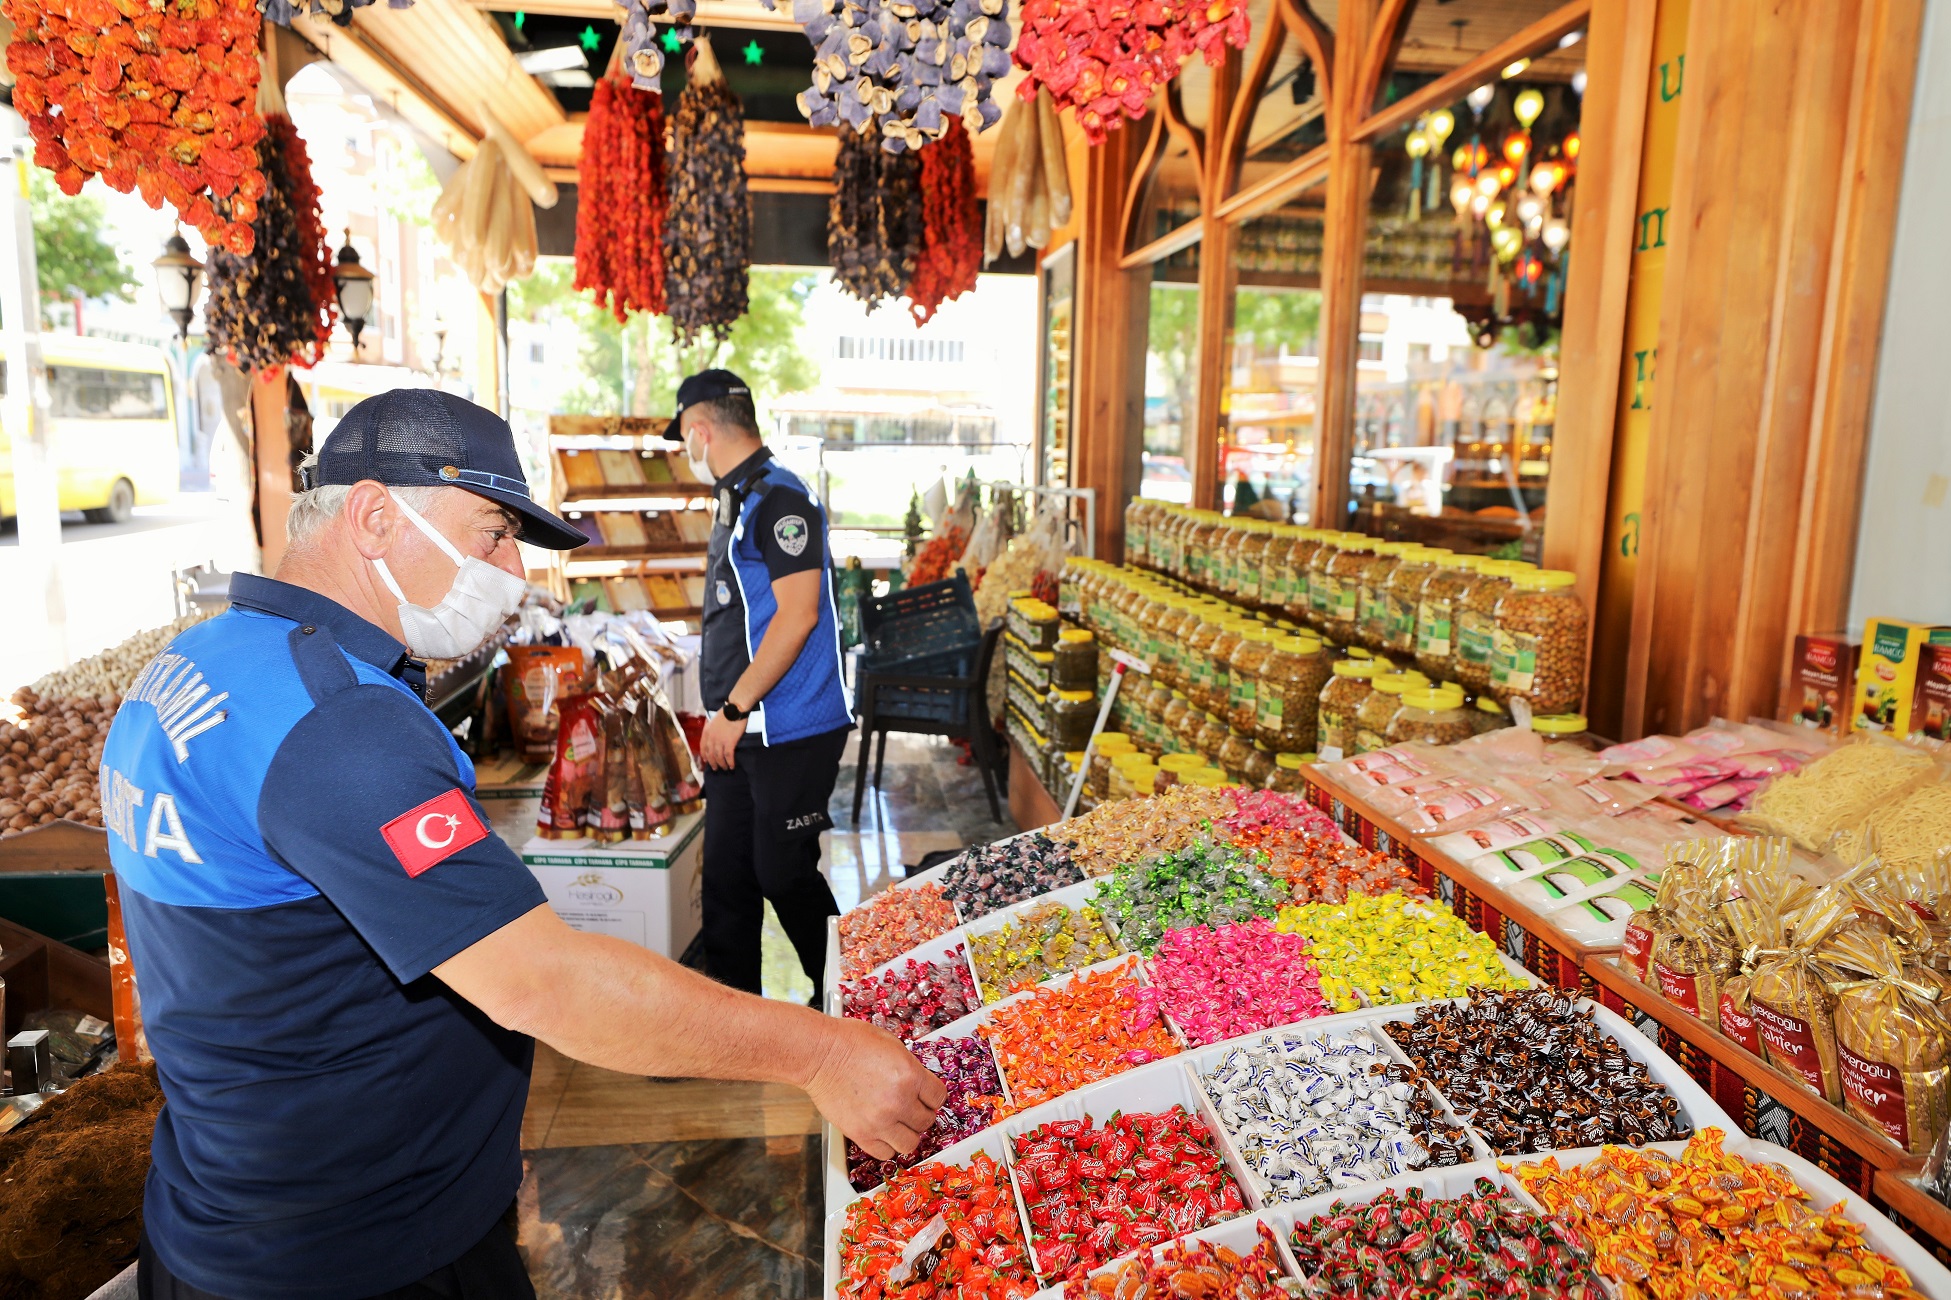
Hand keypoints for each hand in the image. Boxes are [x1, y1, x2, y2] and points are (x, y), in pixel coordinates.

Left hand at [699, 709, 747, 768]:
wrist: (735, 709)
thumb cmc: (726, 713)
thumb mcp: (713, 720)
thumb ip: (711, 729)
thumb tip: (712, 736)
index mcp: (706, 732)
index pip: (703, 747)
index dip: (704, 755)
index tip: (706, 760)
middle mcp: (711, 738)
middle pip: (710, 754)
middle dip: (713, 763)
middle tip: (716, 768)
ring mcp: (720, 741)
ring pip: (719, 757)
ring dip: (721, 764)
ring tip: (725, 768)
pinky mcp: (730, 743)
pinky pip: (728, 756)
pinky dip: (730, 762)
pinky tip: (732, 766)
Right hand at [803, 1016, 946, 1159]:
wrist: (820, 1054)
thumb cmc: (850, 1042)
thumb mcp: (893, 1045)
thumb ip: (910, 1068)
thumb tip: (919, 1084)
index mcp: (910, 1075)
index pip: (938, 1097)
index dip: (932, 1096)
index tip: (926, 1096)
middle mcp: (899, 1101)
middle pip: (926, 1120)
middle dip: (920, 1113)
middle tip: (910, 1107)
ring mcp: (880, 1121)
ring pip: (910, 1143)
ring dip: (907, 1133)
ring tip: (898, 1123)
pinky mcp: (860, 1134)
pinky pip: (885, 1153)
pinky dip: (887, 1145)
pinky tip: (883, 1132)